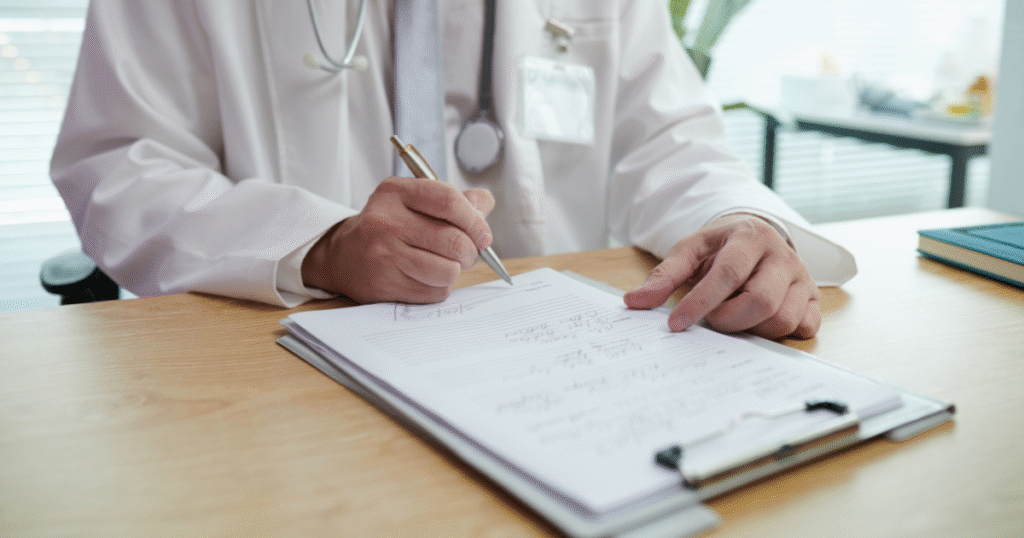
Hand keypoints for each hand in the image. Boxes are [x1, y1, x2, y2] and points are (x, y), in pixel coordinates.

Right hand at [302, 177, 494, 303]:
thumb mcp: (412, 201)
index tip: (483, 235)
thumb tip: (484, 204)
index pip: (448, 200)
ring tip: (444, 265)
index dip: (475, 220)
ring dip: (455, 272)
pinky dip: (439, 287)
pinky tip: (425, 277)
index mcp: (396, 192)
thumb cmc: (389, 227)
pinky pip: (434, 292)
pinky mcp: (385, 284)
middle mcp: (386, 221)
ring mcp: (384, 255)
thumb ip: (452, 200)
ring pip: (448, 271)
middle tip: (466, 254)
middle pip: (453, 240)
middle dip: (470, 252)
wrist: (343, 257)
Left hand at [623, 214, 820, 339]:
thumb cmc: (720, 248)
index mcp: (750, 237)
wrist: (756, 237)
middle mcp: (783, 256)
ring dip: (751, 328)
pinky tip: (757, 322)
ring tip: (733, 315)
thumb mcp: (690, 251)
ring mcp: (803, 278)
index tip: (676, 324)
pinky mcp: (814, 298)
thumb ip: (664, 276)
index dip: (701, 303)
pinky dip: (778, 334)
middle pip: (760, 302)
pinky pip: (805, 328)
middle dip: (728, 320)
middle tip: (711, 320)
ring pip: (783, 319)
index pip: (728, 275)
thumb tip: (634, 302)